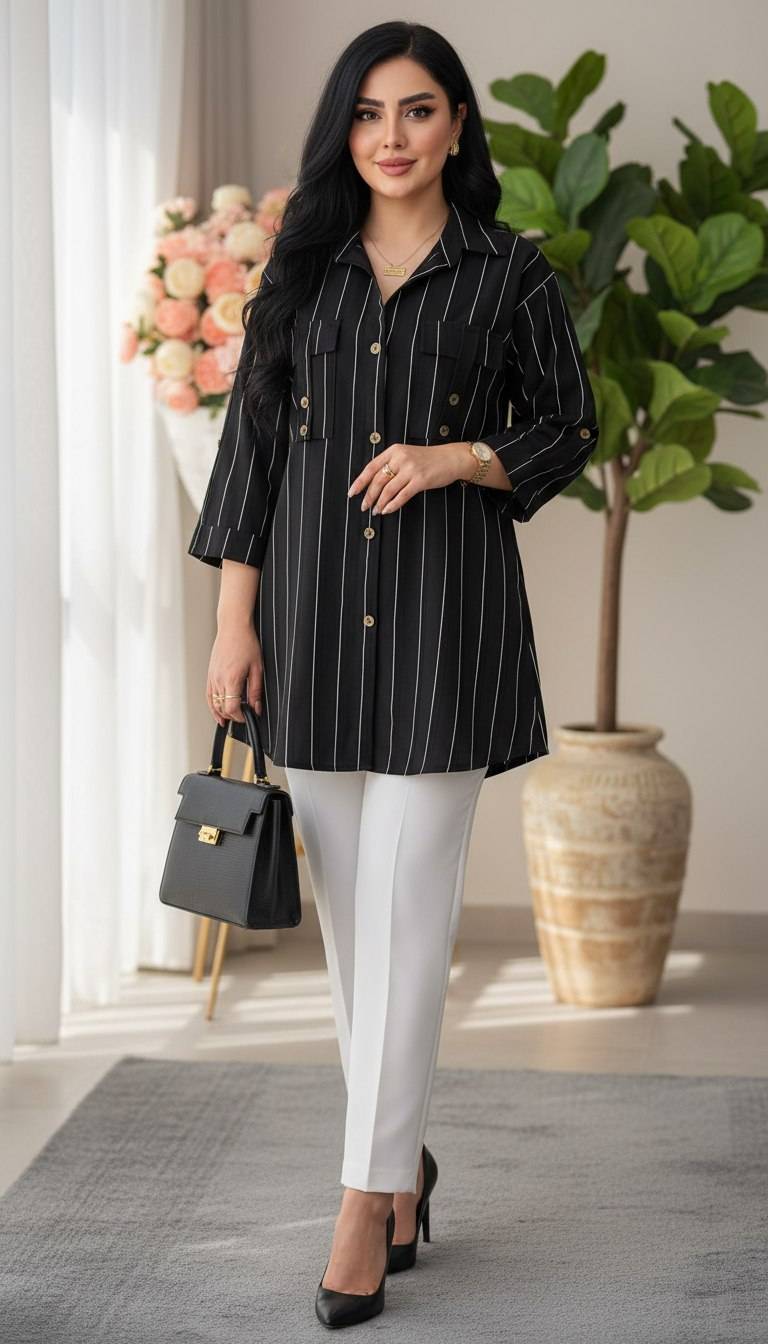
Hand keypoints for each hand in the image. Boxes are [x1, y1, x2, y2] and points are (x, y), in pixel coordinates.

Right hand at [207, 623, 263, 726]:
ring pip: (213, 703)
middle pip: (222, 708)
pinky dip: (212, 705)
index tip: (247, 717)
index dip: (240, 717)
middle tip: (242, 717)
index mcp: (231, 679)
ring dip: (220, 713)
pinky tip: (217, 710)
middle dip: (232, 716)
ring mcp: (212, 677)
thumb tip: (256, 707)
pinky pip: (208, 694)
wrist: (233, 628)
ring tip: (228, 720)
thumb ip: (256, 691)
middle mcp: (219, 680)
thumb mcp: (257, 668)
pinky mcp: (210, 674)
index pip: (232, 708)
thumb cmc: (246, 643)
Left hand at [348, 441, 471, 515]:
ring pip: (388, 490)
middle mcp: (400, 458)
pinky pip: (402, 496)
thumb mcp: (407, 455)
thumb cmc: (429, 459)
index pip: (371, 467)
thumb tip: (374, 484)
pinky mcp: (420, 480)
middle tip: (364, 507)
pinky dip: (392, 505)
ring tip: (375, 511)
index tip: (352, 493)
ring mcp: (411, 469)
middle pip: (378, 480)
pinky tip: (387, 510)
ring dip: (379, 503)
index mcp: (394, 451)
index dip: (360, 482)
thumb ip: (392, 464)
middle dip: (369, 496)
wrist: (452, 458)